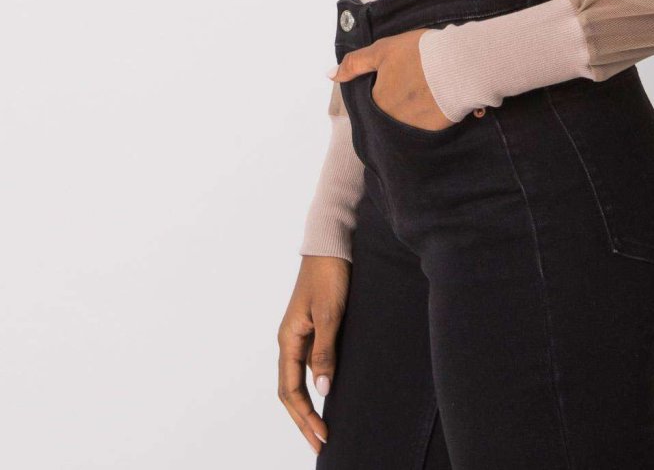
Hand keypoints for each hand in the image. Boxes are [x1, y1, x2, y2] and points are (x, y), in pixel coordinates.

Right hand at [278, 254, 350, 451]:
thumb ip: (325, 351)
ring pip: (299, 379)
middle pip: (291, 390)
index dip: (304, 416)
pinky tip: (328, 393)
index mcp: (289, 338)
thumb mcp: (330, 313)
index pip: (290, 390)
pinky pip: (310, 364)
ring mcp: (302, 334)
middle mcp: (291, 339)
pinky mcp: (314, 327)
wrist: (332, 243)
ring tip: (322, 427)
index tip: (321, 437)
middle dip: (304, 419)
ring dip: (309, 405)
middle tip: (322, 443)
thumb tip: (321, 392)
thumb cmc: (330, 274)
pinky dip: (316, 384)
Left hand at [329, 29, 457, 130]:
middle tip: (415, 81)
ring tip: (428, 88)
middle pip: (391, 112)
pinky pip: (429, 125)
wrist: (460, 64)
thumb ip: (355, 64)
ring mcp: (415, 128)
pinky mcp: (436, 131)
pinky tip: (440, 97)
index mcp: (378, 102)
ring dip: (416, 108)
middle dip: (401, 99)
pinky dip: (432, 114)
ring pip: (409, 119)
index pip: (373, 99)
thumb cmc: (419, 53)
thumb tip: (330, 75)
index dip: (385, 85)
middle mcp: (393, 121)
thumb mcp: (382, 50)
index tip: (399, 74)